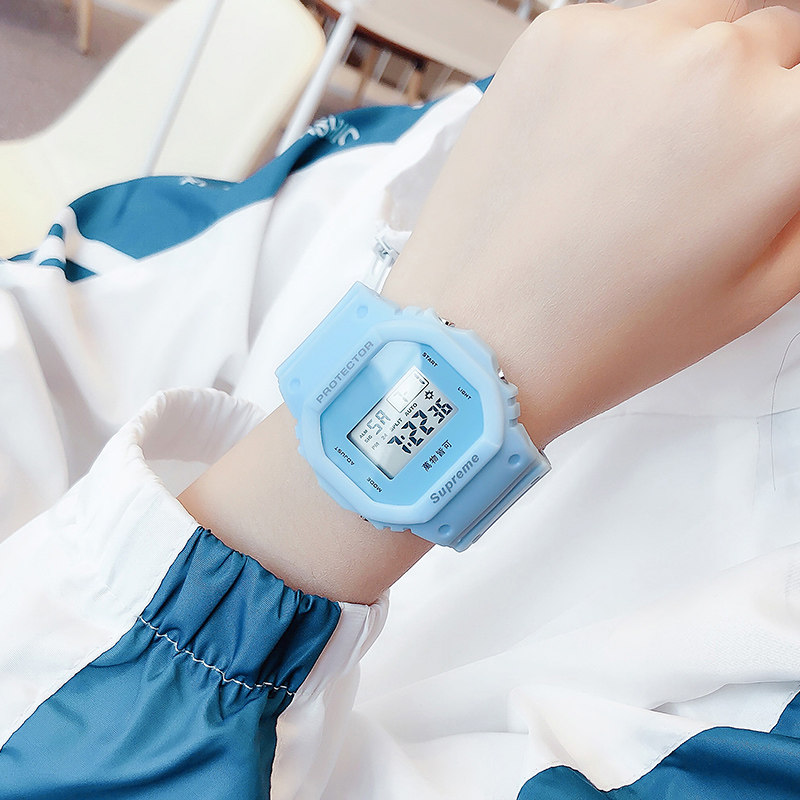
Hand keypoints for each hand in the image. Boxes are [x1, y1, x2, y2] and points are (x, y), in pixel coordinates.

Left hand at [384, 0, 799, 446]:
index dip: (784, 128)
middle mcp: (714, 61)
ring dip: (689, 73)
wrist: (481, 333)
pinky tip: (583, 142)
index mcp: (783, 131)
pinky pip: (617, 31)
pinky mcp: (555, 37)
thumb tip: (793, 142)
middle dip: (751, 95)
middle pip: (770, 39)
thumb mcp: (758, 291)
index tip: (750, 155)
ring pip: (697, 22)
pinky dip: (616, 72)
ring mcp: (626, 37)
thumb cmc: (607, 332)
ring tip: (638, 156)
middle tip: (697, 166)